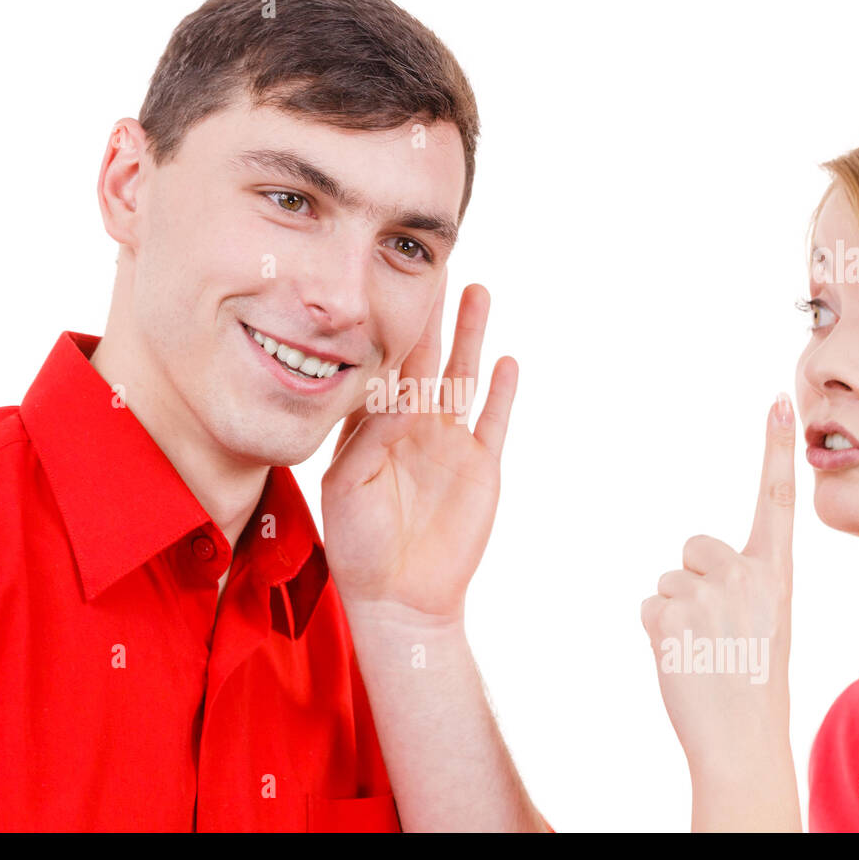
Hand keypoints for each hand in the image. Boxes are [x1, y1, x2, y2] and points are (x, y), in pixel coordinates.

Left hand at [322, 283, 517, 627]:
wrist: (398, 594)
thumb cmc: (359, 543)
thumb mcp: (349, 485)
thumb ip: (373, 436)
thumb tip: (405, 394)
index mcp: (372, 425)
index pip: (380, 364)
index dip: (384, 326)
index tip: (384, 281)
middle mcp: (412, 425)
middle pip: (424, 356)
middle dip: (430, 314)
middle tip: (435, 265)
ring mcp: (449, 443)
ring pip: (462, 376)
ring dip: (470, 336)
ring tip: (477, 291)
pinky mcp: (481, 466)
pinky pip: (494, 420)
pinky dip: (503, 392)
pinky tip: (509, 359)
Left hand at [640, 394, 796, 779]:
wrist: (742, 744)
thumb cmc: (754, 686)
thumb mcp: (765, 627)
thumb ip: (742, 587)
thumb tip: (694, 572)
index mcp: (778, 577)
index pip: (776, 501)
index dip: (775, 449)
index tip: (778, 400)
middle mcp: (746, 576)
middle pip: (694, 547)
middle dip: (693, 581)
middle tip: (715, 633)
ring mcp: (707, 594)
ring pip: (667, 581)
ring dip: (674, 615)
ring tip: (702, 654)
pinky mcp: (669, 614)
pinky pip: (647, 607)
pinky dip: (656, 633)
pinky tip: (682, 662)